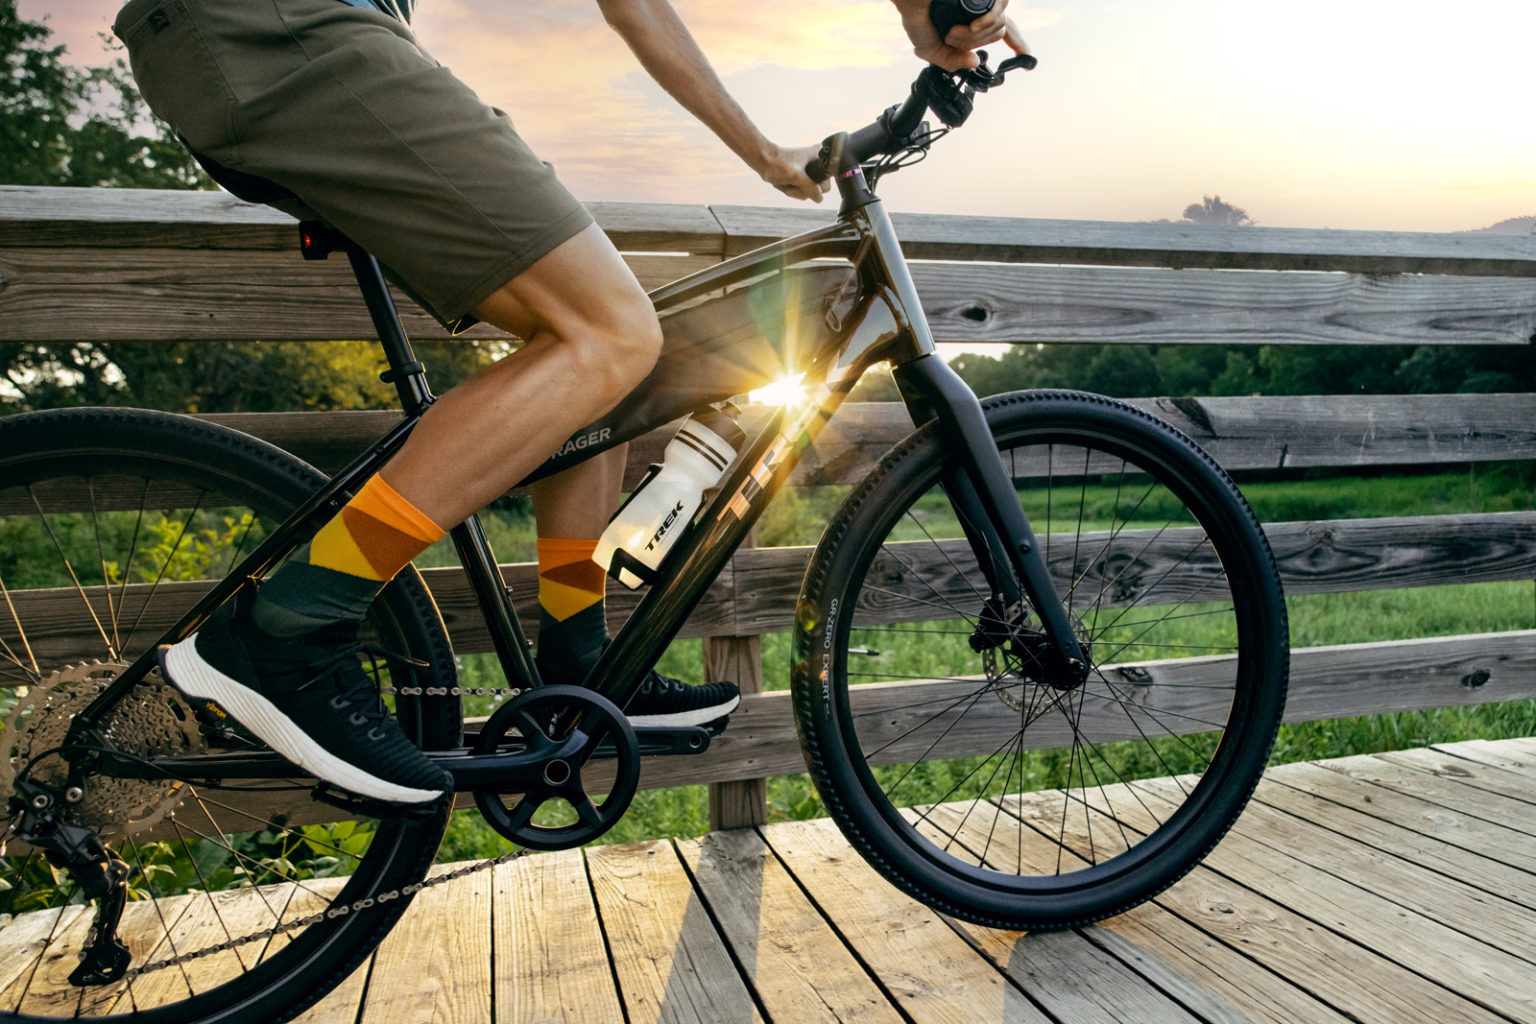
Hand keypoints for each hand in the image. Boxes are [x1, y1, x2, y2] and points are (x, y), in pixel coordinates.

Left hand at [761, 143, 830, 202]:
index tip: (800, 180)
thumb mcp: (796, 177)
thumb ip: (811, 189)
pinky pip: (802, 190)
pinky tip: (786, 182)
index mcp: (820, 157)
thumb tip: (820, 199)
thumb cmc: (777, 164)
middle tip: (791, 182)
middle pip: (818, 189)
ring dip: (796, 190)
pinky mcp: (802, 176)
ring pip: (809, 191)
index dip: (814, 187)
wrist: (763, 160)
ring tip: (786, 181)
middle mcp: (818, 163)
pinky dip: (793, 190)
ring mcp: (810, 170)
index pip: (827, 183)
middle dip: (803, 189)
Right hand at [895, 0, 1029, 70]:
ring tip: (951, 31)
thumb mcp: (930, 50)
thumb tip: (975, 62)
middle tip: (950, 37)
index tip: (1026, 55)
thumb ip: (951, 61)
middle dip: (973, 44)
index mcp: (972, 19)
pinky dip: (983, 25)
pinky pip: (997, 16)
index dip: (1017, 42)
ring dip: (973, 37)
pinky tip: (968, 25)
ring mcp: (984, 0)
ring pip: (998, 28)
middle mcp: (981, 7)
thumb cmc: (916, 15)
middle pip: (998, 33)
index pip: (1003, 30)